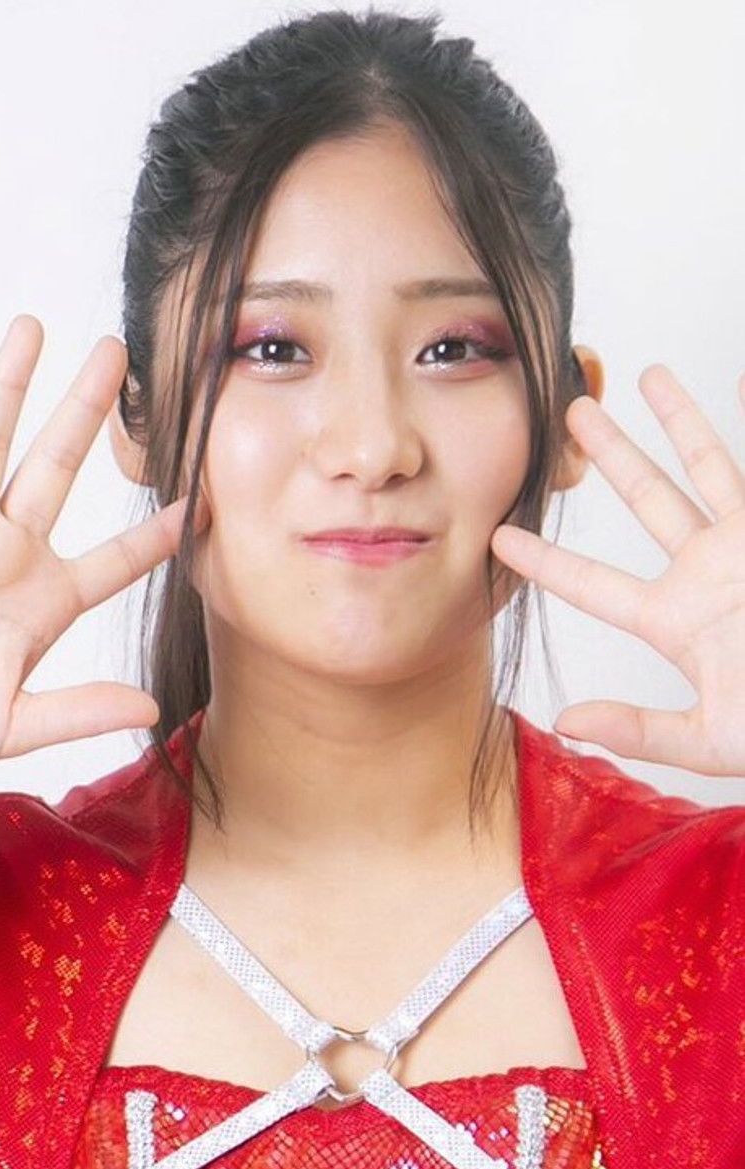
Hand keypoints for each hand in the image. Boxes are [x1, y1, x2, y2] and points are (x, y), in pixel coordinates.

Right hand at [0, 315, 209, 770]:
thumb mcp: (10, 724)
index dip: (160, 533)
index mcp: (46, 603)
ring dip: (11, 386)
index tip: (204, 500)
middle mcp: (7, 553)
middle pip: (57, 467)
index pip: (118, 559)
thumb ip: (77, 712)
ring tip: (34, 326)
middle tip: (120, 352)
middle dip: (87, 410)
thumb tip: (149, 709)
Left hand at [490, 364, 744, 777]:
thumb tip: (566, 718)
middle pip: (645, 500)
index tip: (500, 538)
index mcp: (676, 621)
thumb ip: (640, 729)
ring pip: (707, 467)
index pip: (595, 585)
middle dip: (609, 455)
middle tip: (568, 413)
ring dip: (678, 420)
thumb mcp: (711, 740)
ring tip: (645, 375)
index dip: (547, 562)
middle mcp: (707, 572)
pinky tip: (730, 382)